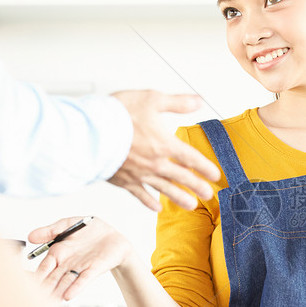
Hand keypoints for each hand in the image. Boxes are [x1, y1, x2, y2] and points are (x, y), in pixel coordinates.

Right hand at [28, 217, 132, 300]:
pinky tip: (68, 296)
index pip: (42, 269)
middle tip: (32, 302)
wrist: (113, 236)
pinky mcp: (93, 269)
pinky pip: (83, 279)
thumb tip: (30, 236)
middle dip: (43, 290)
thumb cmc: (90, 231)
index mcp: (57, 254)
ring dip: (56, 293)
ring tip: (48, 303)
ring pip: (65, 283)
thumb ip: (50, 230)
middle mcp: (66, 264)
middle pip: (51, 280)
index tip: (24, 288)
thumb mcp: (67, 224)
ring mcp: (79, 268)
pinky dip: (76, 287)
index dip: (34, 277)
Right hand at [109, 90, 220, 211]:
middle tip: (208, 195)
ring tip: (191, 205)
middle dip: (197, 186)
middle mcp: (155, 163)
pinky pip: (140, 195)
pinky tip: (155, 207)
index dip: (206, 167)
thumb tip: (198, 101)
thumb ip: (177, 103)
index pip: (192, 158)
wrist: (89, 133)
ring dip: (179, 198)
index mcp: (164, 144)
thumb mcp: (152, 99)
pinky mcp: (124, 181)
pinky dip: (149, 202)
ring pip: (165, 189)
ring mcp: (140, 174)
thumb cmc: (117, 116)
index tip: (215, 175)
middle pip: (182, 177)